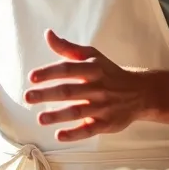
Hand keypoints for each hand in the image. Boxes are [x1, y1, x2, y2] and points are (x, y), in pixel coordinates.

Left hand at [24, 30, 157, 142]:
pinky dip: (74, 134)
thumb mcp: (92, 56)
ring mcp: (103, 107)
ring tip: (40, 119)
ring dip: (57, 116)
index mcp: (93, 69)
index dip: (49, 73)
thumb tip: (48, 34)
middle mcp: (97, 87)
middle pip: (69, 91)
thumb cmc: (109, 72)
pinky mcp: (107, 124)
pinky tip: (59, 135)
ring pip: (77, 111)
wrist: (140, 92)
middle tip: (28, 97)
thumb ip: (68, 48)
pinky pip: (89, 130)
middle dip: (47, 94)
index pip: (67, 69)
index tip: (32, 78)